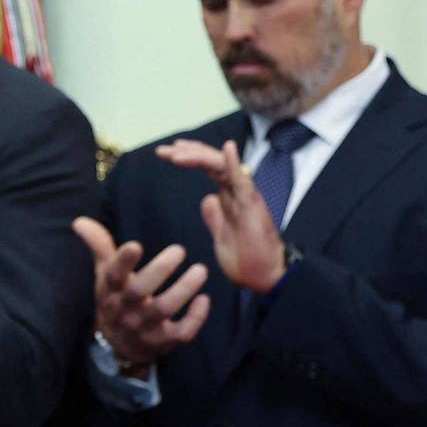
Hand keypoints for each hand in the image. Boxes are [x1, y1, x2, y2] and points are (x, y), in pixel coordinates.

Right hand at [73, 217, 209, 373]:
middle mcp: (125, 310)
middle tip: (179, 249)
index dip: (122, 262)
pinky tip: (204, 300)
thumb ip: (99, 246)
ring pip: (163, 309)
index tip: (135, 245)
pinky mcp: (163, 341)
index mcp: (110, 291)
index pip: (112, 276)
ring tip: (200, 270)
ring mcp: (144, 328)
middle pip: (139, 291)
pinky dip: (195, 318)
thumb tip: (80, 221)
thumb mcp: (104, 276)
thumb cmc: (115, 300)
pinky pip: (181, 333)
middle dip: (159, 270)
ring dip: (183, 289)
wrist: (120, 345)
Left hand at [156, 138, 287, 292]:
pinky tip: (228, 148)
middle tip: (162, 150)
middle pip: (213, 162)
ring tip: (176, 154)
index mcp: (228, 197)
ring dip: (200, 156)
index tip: (166, 153)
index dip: (189, 157)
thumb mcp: (221, 234)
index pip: (208, 168)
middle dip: (188, 152)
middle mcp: (237, 192)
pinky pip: (243, 181)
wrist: (264, 278)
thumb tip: (206, 199)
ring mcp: (245, 197)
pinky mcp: (252, 206)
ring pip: (223, 166)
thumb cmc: (246, 259)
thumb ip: (215, 216)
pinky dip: (235, 163)